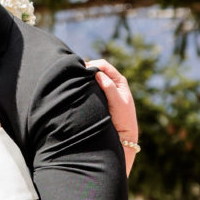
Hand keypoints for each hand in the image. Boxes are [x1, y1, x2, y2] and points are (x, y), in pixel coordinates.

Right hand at [86, 58, 139, 174]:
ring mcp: (106, 90)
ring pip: (93, 78)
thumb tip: (98, 74)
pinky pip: (91, 87)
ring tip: (76, 80)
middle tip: (76, 74)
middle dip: (87, 69)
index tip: (82, 70)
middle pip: (97, 69)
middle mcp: (113, 83)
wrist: (123, 134)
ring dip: (85, 77)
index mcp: (119, 81)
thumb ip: (109, 87)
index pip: (104, 65)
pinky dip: (85, 85)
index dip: (93, 65)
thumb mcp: (118, 102)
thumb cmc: (123, 118)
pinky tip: (79, 88)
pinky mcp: (100, 97)